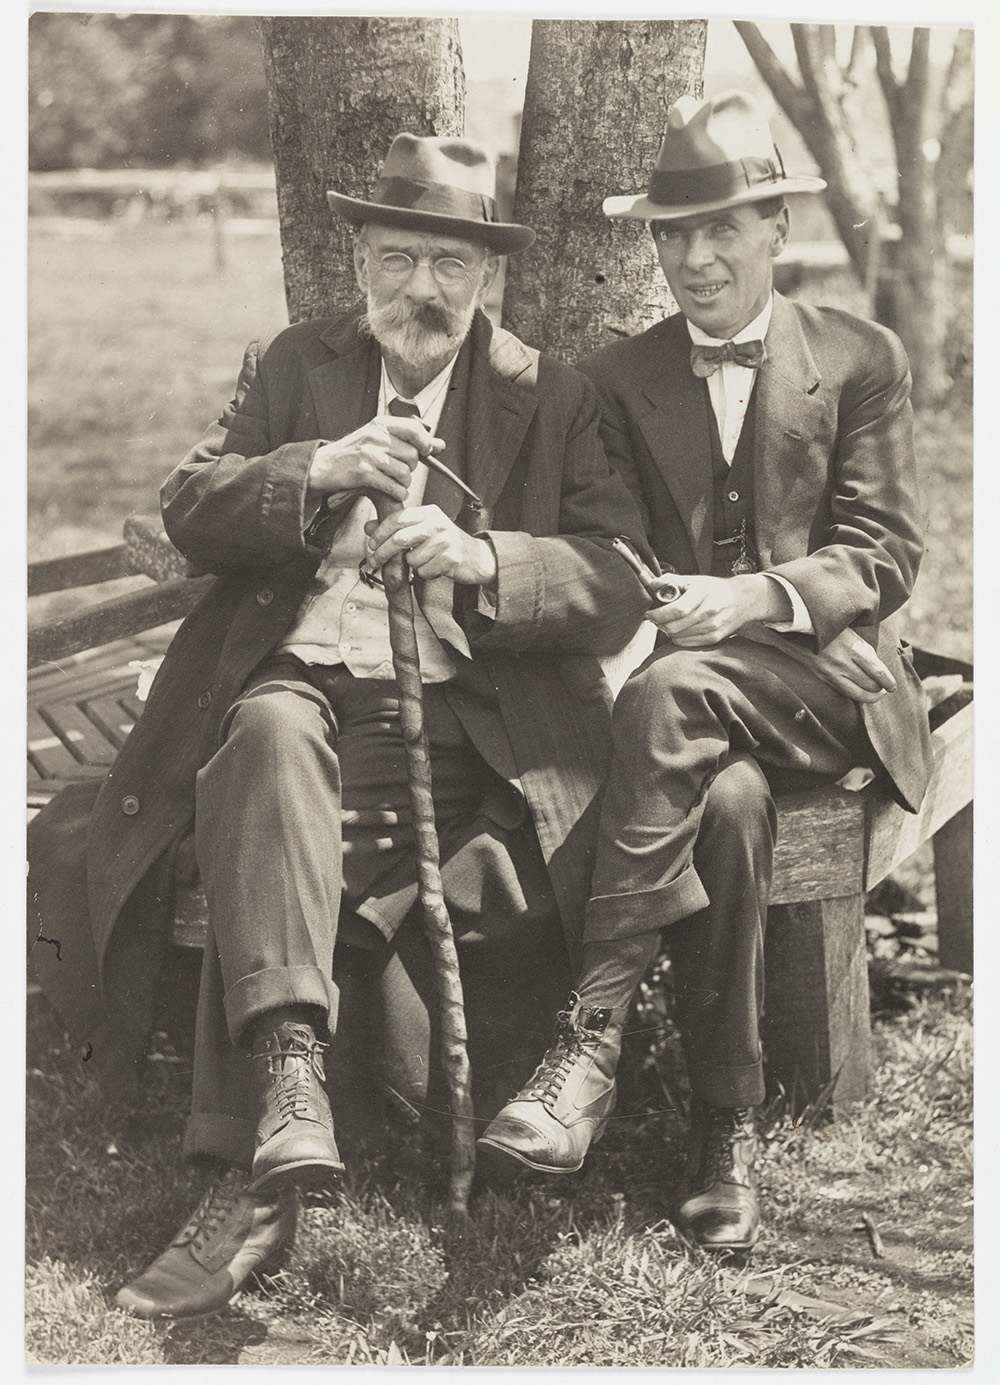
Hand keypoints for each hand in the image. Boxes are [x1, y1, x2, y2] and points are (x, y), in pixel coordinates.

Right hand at [307, 416, 444, 507]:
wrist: (325, 465)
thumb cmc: (355, 453)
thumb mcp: (379, 439)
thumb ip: (409, 440)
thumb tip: (440, 445)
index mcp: (381, 424)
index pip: (414, 429)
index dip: (426, 443)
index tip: (426, 451)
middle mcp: (376, 437)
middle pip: (412, 456)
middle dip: (411, 468)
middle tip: (400, 471)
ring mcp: (369, 455)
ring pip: (405, 473)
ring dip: (404, 483)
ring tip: (395, 482)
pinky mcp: (364, 473)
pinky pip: (393, 486)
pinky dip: (398, 493)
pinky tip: (393, 491)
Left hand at [363, 505, 497, 585]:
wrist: (477, 557)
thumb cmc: (446, 543)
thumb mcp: (422, 529)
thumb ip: (396, 527)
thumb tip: (369, 527)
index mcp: (429, 512)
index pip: (397, 518)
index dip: (380, 532)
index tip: (371, 544)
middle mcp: (437, 524)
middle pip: (400, 538)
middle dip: (383, 552)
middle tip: (374, 561)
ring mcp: (445, 541)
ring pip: (411, 559)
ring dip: (413, 565)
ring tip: (426, 561)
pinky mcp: (450, 558)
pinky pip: (424, 571)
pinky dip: (425, 573)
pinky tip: (436, 567)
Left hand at [645, 573, 786, 645]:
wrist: (743, 600)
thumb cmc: (715, 589)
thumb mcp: (695, 580)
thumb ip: (671, 581)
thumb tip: (651, 584)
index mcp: (702, 594)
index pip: (676, 610)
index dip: (658, 614)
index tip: (649, 613)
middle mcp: (708, 612)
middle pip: (674, 626)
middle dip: (659, 624)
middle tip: (655, 618)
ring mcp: (712, 627)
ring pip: (678, 637)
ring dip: (667, 631)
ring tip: (667, 622)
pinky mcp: (713, 638)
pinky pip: (686, 643)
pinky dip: (677, 638)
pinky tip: (679, 629)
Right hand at [810, 629, 896, 702]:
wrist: (801, 630)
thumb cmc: (830, 629)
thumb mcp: (852, 635)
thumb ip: (866, 652)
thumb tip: (879, 672)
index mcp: (853, 648)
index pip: (877, 671)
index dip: (888, 682)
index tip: (893, 686)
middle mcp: (843, 663)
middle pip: (869, 685)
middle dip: (881, 690)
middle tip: (885, 689)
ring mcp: (832, 672)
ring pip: (857, 694)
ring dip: (870, 697)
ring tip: (875, 694)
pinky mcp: (823, 678)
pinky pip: (844, 692)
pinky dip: (855, 694)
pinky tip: (859, 690)